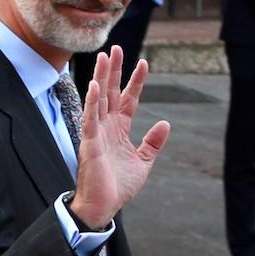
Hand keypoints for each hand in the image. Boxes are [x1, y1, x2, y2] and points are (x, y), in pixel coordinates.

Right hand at [72, 48, 170, 229]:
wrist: (104, 207)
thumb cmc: (119, 187)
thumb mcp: (143, 162)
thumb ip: (153, 143)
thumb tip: (164, 123)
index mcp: (120, 131)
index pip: (129, 100)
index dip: (136, 82)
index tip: (144, 63)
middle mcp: (107, 128)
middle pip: (111, 93)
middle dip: (115, 71)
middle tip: (116, 48)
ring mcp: (97, 134)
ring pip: (99, 100)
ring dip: (101, 79)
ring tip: (104, 58)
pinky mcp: (89, 144)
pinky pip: (89, 119)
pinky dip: (91, 102)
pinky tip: (94, 85)